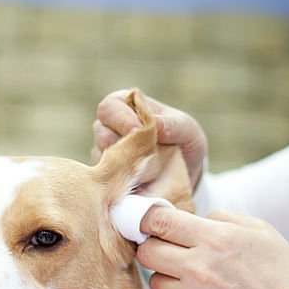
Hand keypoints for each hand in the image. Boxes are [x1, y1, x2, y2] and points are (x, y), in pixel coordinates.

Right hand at [91, 89, 208, 191]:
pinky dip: (122, 181)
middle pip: (100, 132)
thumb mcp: (187, 129)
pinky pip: (107, 178)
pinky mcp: (107, 175)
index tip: (138, 132)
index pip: (110, 107)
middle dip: (120, 144)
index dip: (121, 119)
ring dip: (122, 164)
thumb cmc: (184, 142)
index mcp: (125, 105)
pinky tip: (140, 183)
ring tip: (146, 170)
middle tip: (141, 154)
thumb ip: (173, 125)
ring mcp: (106, 152)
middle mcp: (109, 127)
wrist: (185, 174)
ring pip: (101, 157)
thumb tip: (155, 123)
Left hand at [136, 207, 288, 288]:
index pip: (158, 222)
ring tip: (197, 281)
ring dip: (170, 279)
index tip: (147, 224)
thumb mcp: (261, 231)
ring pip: (156, 282)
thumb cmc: (281, 275)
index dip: (145, 220)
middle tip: (170, 253)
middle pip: (147, 253)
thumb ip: (222, 218)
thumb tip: (192, 219)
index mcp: (215, 238)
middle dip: (154, 249)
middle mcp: (199, 268)